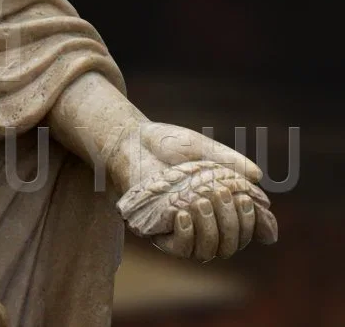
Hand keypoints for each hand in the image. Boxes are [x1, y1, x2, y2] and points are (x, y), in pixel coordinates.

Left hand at [114, 122, 277, 261]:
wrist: (131, 139)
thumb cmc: (167, 143)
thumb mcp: (202, 147)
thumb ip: (230, 159)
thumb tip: (258, 177)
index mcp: (222, 204)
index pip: (251, 229)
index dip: (260, 225)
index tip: (252, 203)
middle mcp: (206, 221)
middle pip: (233, 244)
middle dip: (235, 223)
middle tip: (223, 192)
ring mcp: (183, 229)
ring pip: (210, 251)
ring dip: (212, 228)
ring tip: (201, 200)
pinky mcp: (159, 232)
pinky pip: (181, 249)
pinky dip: (188, 235)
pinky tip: (183, 214)